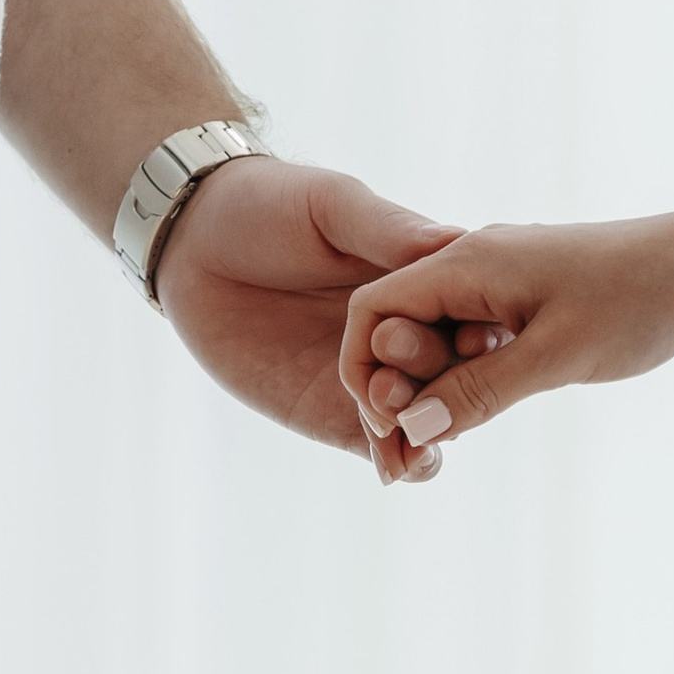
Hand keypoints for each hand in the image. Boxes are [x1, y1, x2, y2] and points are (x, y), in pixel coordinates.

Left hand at [156, 158, 461, 483]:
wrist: (194, 244)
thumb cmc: (268, 205)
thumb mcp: (332, 206)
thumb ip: (388, 230)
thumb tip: (451, 239)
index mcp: (424, 279)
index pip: (474, 314)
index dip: (479, 333)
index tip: (471, 341)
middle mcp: (413, 332)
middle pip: (456, 373)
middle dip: (441, 383)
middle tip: (398, 376)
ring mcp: (378, 376)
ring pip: (427, 418)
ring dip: (424, 430)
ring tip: (405, 435)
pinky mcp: (336, 413)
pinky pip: (380, 445)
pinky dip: (398, 461)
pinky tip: (395, 468)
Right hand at [342, 210, 673, 458]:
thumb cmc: (640, 300)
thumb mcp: (557, 356)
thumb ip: (479, 390)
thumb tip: (412, 426)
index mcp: (468, 263)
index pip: (374, 310)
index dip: (366, 372)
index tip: (387, 429)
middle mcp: (474, 264)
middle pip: (400, 328)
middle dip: (397, 392)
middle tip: (416, 459)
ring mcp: (501, 280)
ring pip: (437, 339)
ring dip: (433, 391)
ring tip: (443, 447)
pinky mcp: (528, 299)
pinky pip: (473, 340)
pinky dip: (466, 379)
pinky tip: (477, 417)